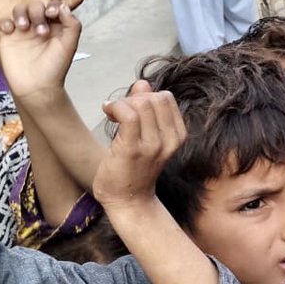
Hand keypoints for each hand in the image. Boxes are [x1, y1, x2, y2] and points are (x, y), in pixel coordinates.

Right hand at [0, 0, 81, 104]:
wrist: (36, 87)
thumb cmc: (54, 68)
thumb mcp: (69, 46)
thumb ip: (72, 25)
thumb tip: (64, 6)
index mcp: (56, 26)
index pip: (53, 6)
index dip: (52, 5)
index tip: (51, 14)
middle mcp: (40, 26)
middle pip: (35, 5)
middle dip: (37, 12)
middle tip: (40, 30)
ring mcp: (24, 31)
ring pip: (19, 9)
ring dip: (20, 13)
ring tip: (23, 27)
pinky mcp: (9, 38)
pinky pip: (4, 22)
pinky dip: (5, 22)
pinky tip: (10, 31)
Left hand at [94, 84, 186, 210]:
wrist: (128, 201)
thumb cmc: (134, 169)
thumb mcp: (146, 136)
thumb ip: (146, 108)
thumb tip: (142, 83)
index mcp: (177, 136)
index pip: (166, 98)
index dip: (146, 97)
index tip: (131, 109)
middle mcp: (169, 140)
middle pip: (154, 98)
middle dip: (133, 99)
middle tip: (118, 112)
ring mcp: (153, 145)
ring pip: (141, 104)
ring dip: (121, 103)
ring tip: (112, 114)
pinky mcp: (133, 149)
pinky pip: (128, 115)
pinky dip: (115, 107)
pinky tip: (107, 112)